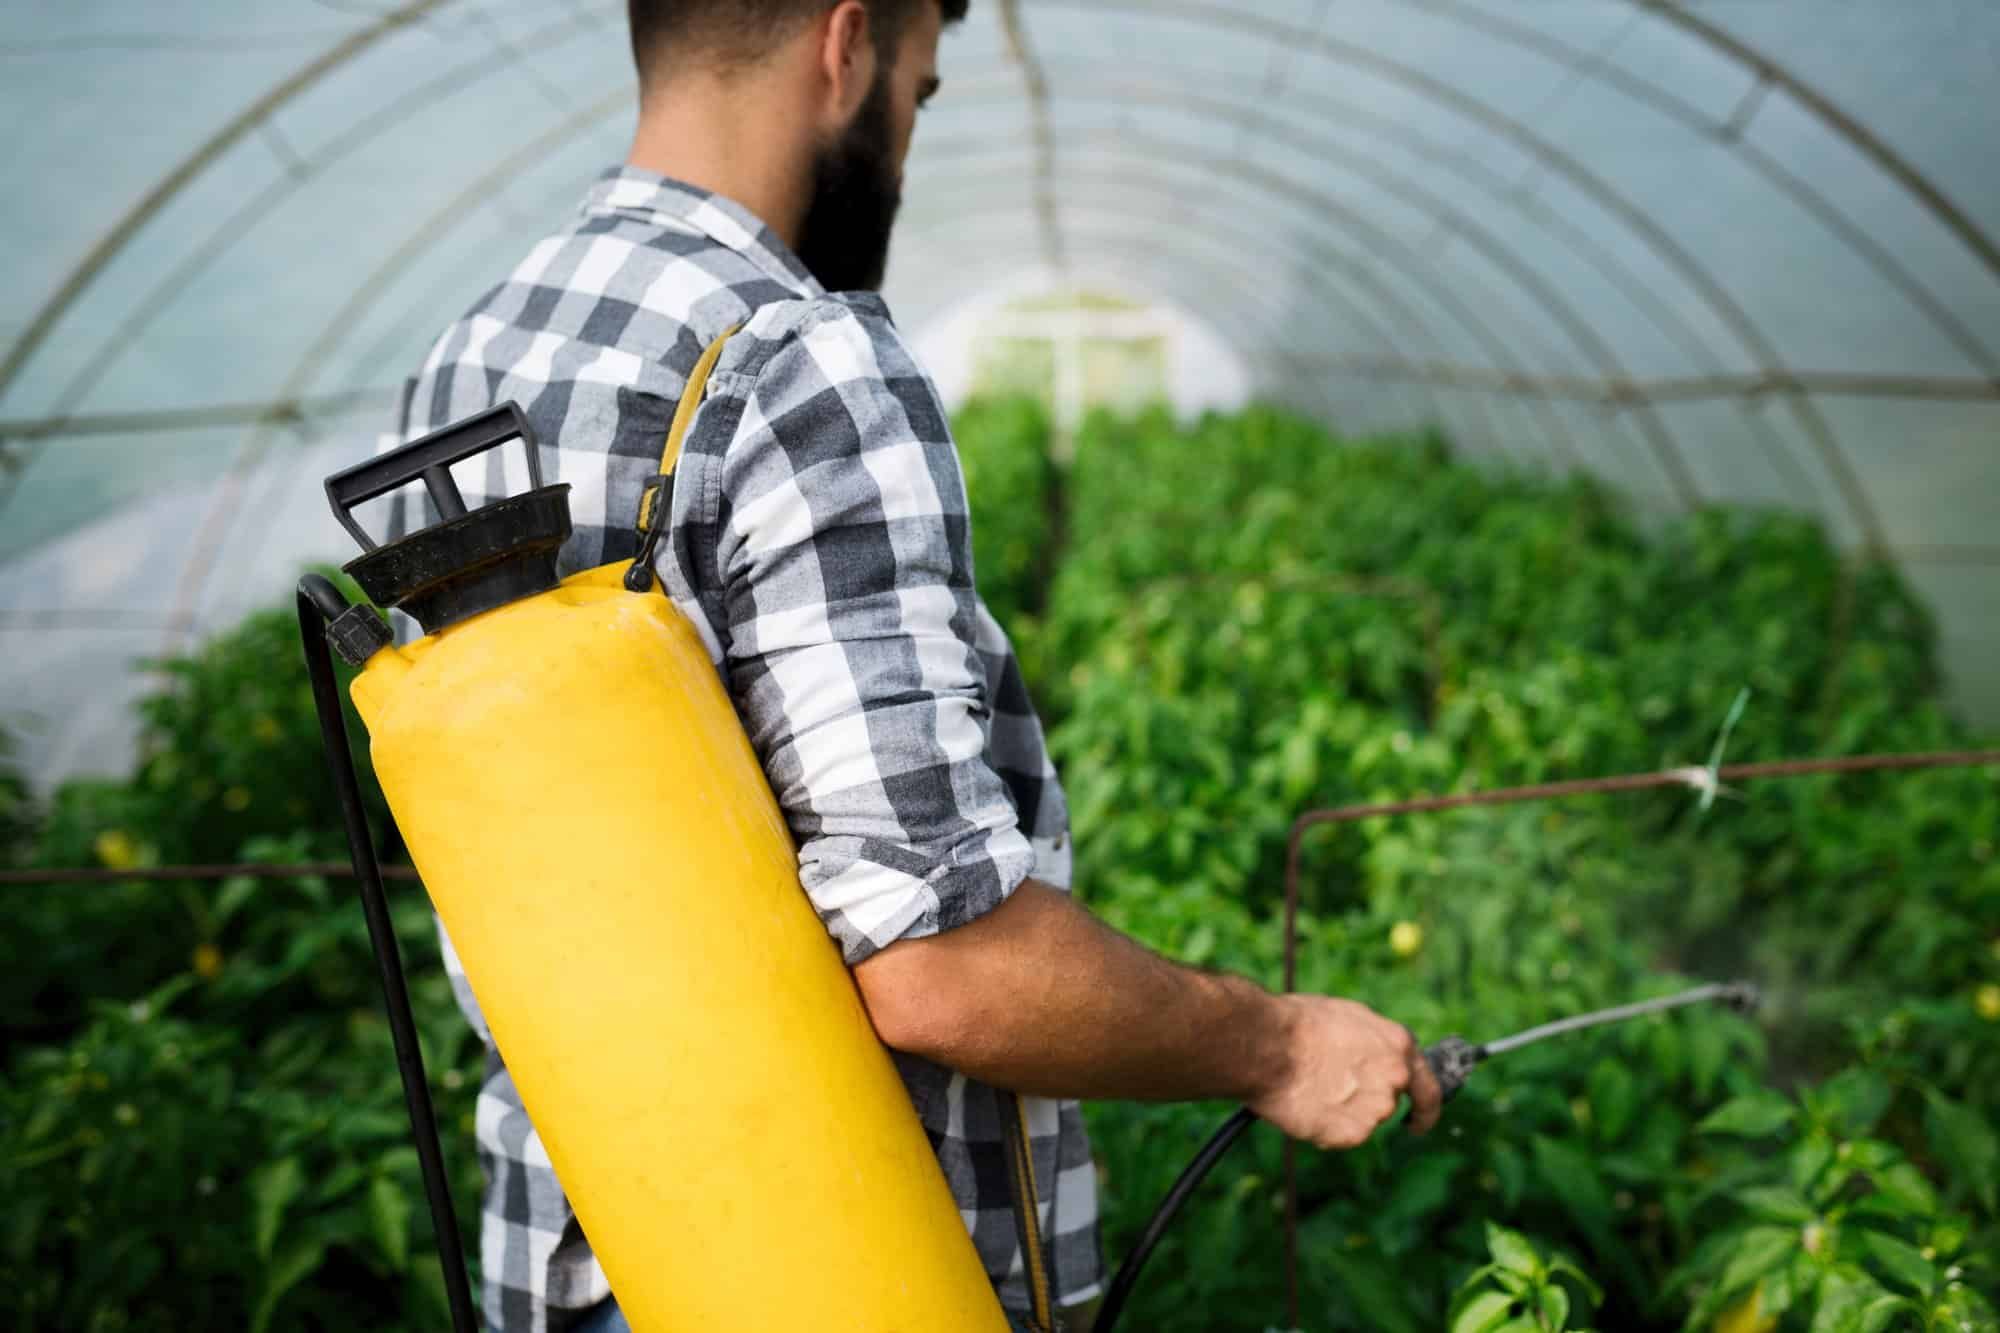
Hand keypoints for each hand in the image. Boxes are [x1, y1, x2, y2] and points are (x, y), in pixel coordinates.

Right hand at [1249, 995, 1442, 1148]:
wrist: (1267, 1045)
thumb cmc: (1297, 1024)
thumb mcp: (1347, 1018)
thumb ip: (1373, 1043)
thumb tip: (1373, 1056)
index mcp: (1399, 1045)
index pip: (1428, 1087)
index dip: (1424, 1107)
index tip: (1416, 1119)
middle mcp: (1395, 1077)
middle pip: (1387, 1102)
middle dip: (1366, 1102)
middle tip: (1334, 1094)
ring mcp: (1376, 1108)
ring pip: (1362, 1120)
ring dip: (1343, 1113)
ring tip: (1311, 1091)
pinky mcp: (1354, 1133)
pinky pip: (1342, 1136)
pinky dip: (1326, 1129)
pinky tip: (1306, 1107)